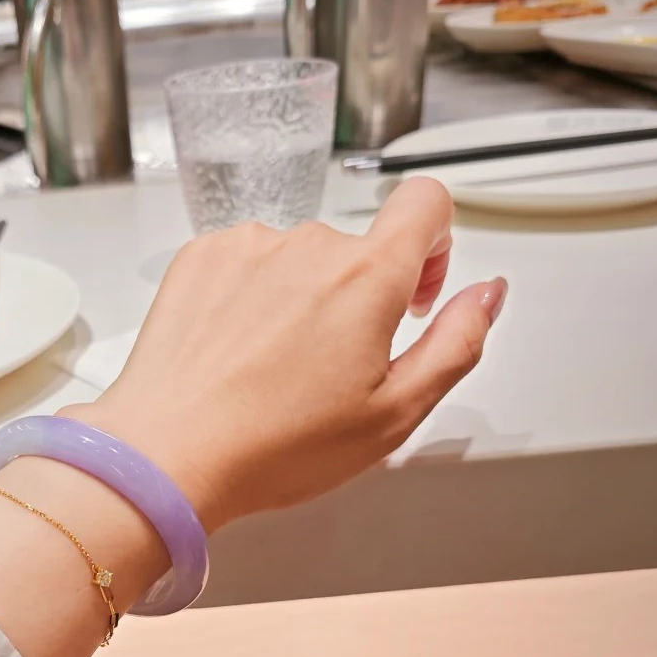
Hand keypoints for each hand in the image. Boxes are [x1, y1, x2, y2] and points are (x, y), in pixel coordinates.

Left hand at [65, 178, 505, 530]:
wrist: (168, 455)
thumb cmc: (274, 446)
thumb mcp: (394, 415)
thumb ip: (457, 344)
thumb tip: (488, 294)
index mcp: (367, 276)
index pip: (427, 201)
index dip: (434, 243)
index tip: (414, 292)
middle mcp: (307, 244)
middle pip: (357, 248)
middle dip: (358, 297)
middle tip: (332, 369)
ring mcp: (247, 246)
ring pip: (297, 259)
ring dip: (299, 298)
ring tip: (273, 370)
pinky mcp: (199, 258)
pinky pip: (244, 262)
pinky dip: (249, 297)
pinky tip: (236, 353)